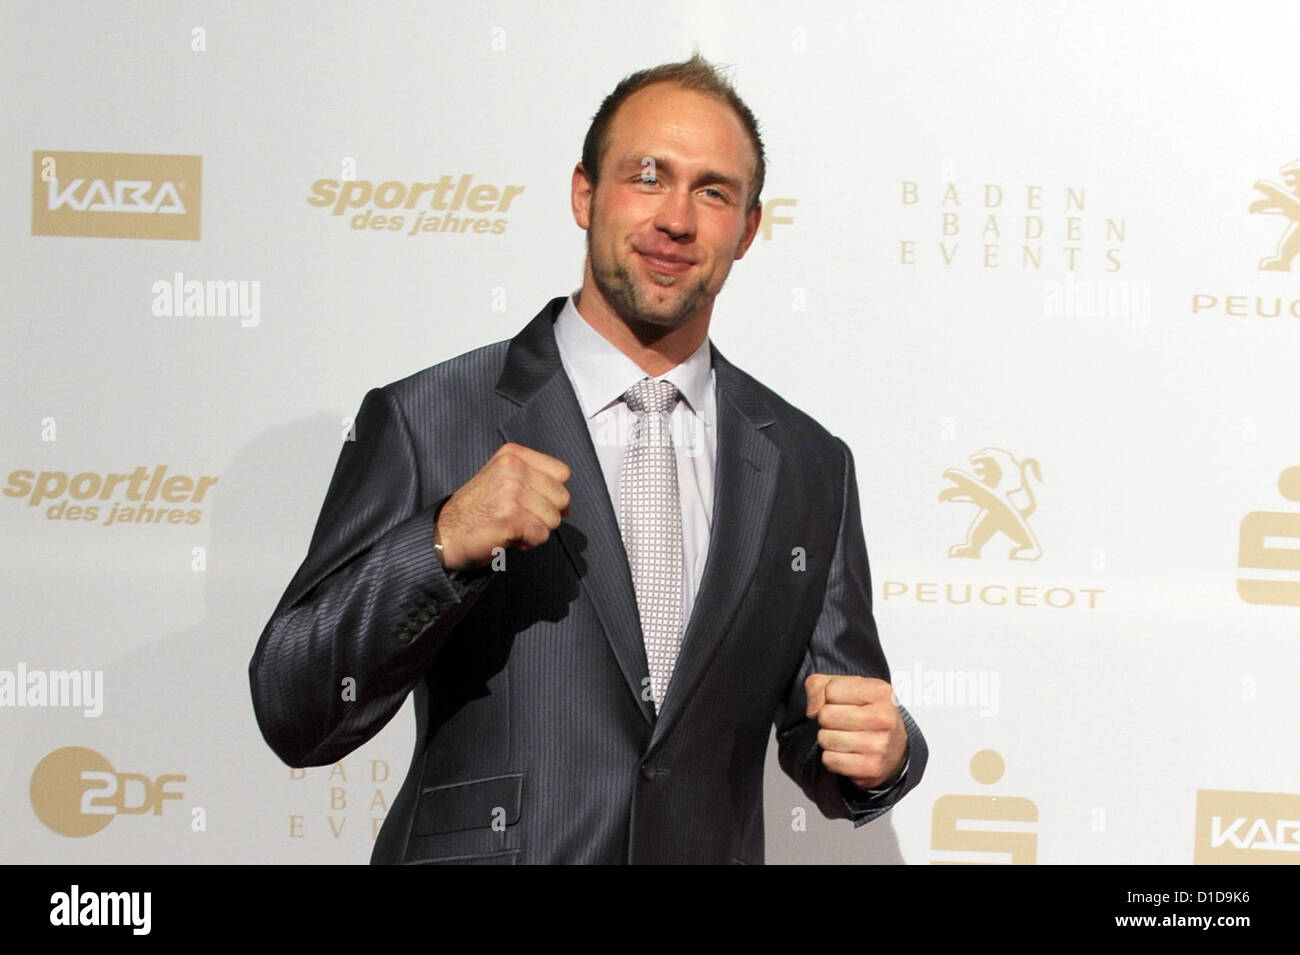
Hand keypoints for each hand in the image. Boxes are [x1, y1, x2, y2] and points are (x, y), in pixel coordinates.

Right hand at [435, 443, 570, 571]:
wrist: (445, 534)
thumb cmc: (477, 510)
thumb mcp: (502, 477)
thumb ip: (532, 478)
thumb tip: (566, 502)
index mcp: (513, 455)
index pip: (562, 473)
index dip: (553, 493)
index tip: (536, 502)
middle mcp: (512, 468)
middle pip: (561, 497)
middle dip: (546, 514)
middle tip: (521, 518)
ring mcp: (511, 492)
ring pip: (553, 519)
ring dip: (536, 529)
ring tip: (512, 526)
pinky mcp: (510, 518)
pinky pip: (540, 535)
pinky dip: (528, 542)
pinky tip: (509, 537)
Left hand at [805, 674, 906, 789]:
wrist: (895, 748)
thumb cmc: (868, 713)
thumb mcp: (846, 688)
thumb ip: (819, 686)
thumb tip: (813, 710)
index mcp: (879, 692)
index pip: (831, 690)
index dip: (829, 697)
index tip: (842, 703)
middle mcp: (883, 718)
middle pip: (826, 715)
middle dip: (828, 719)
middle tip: (844, 722)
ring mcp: (879, 744)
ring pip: (825, 738)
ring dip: (829, 739)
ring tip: (846, 737)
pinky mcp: (871, 767)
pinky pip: (830, 760)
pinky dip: (832, 757)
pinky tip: (847, 753)